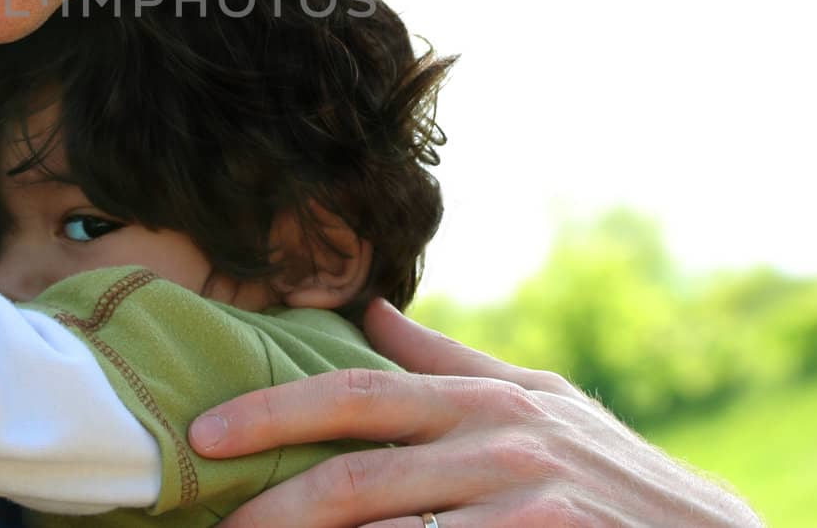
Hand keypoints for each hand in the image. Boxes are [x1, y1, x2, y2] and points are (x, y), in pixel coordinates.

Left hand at [189, 299, 760, 526]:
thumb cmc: (609, 471)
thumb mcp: (537, 399)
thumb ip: (445, 360)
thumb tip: (366, 310)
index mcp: (481, 399)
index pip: (357, 395)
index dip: (275, 410)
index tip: (207, 433)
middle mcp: (497, 444)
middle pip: (356, 476)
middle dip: (275, 507)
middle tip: (216, 526)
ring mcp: (523, 504)